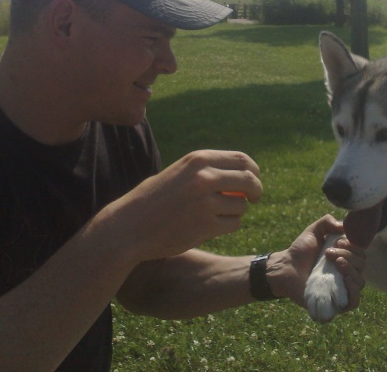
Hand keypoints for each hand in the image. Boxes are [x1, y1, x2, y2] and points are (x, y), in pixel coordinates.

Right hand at [106, 150, 261, 262]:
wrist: (130, 226)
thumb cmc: (154, 200)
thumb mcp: (180, 173)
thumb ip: (208, 170)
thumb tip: (245, 174)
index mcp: (198, 159)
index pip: (242, 159)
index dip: (253, 171)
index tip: (253, 181)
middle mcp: (205, 177)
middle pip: (249, 180)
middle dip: (256, 191)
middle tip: (254, 199)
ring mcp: (206, 201)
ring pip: (241, 206)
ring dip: (235, 212)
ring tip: (213, 216)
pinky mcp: (206, 225)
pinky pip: (233, 224)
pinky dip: (227, 226)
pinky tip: (208, 227)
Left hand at [266, 215, 364, 308]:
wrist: (286, 268)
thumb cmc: (300, 251)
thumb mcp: (313, 231)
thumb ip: (327, 222)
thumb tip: (343, 226)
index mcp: (346, 258)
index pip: (361, 253)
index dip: (353, 246)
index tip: (338, 241)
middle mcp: (347, 273)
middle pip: (361, 265)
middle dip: (348, 255)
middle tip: (329, 252)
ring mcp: (342, 289)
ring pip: (360, 282)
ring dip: (351, 269)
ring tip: (335, 262)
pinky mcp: (336, 303)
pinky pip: (354, 301)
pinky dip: (354, 290)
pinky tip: (345, 279)